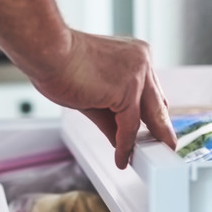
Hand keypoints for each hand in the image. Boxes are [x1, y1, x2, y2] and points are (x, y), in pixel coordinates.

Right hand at [29, 30, 177, 168]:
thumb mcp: (92, 93)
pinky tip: (121, 157)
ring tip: (144, 160)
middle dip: (160, 129)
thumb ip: (109, 117)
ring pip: (148, 116)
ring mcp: (137, 74)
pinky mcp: (128, 90)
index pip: (150, 91)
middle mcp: (141, 61)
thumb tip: (119, 139)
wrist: (47, 51)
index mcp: (134, 55)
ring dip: (144, 141)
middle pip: (157, 103)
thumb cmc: (59, 63)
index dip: (152, 114)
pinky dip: (125, 144)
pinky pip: (129, 125)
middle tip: (164, 147)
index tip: (153, 130)